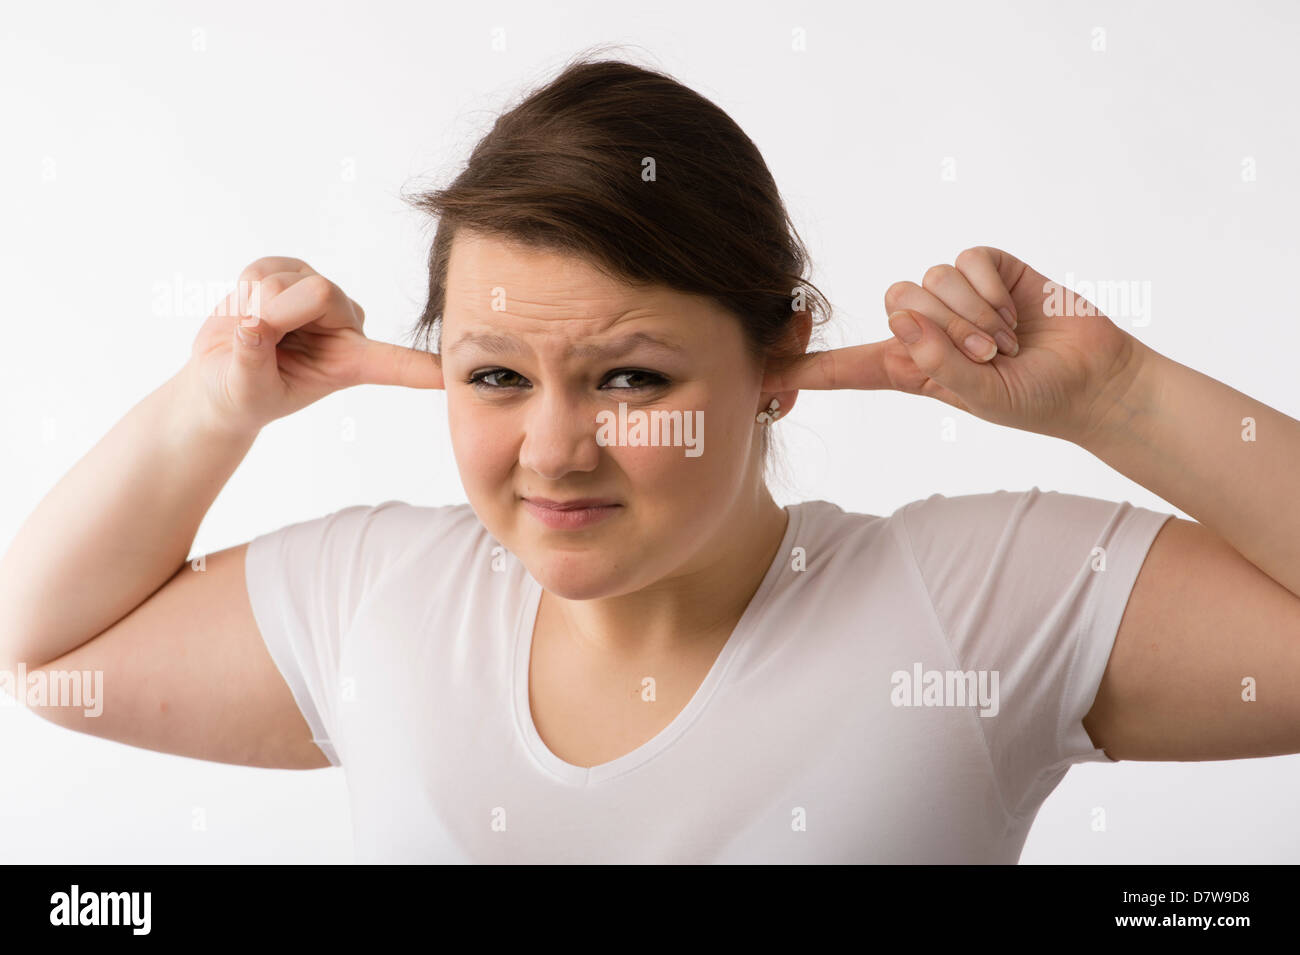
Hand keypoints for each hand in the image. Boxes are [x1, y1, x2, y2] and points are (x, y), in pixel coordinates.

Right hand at [185, 256, 443, 435]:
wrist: (217, 377)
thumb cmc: (241, 394)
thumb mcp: (245, 391)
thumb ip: (251, 360)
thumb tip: (252, 326)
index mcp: (352, 363)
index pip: (394, 363)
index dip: (420, 367)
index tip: (450, 374)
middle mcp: (345, 325)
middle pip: (320, 293)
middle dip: (275, 312)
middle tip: (255, 337)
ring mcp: (320, 295)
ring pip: (286, 279)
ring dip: (254, 303)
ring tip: (252, 330)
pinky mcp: (293, 272)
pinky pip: (263, 267)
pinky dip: (243, 289)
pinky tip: (247, 309)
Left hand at [762, 246, 1147, 444]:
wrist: (1094, 378)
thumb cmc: (1035, 399)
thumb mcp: (983, 397)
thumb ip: (939, 365)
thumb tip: (901, 321)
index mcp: (911, 369)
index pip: (844, 368)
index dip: (801, 371)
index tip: (757, 373)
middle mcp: (925, 330)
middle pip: (897, 303)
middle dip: (946, 330)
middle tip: (989, 355)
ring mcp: (956, 298)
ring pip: (932, 280)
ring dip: (976, 314)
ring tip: (1008, 339)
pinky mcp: (989, 270)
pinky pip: (967, 260)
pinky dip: (992, 287)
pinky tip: (1016, 309)